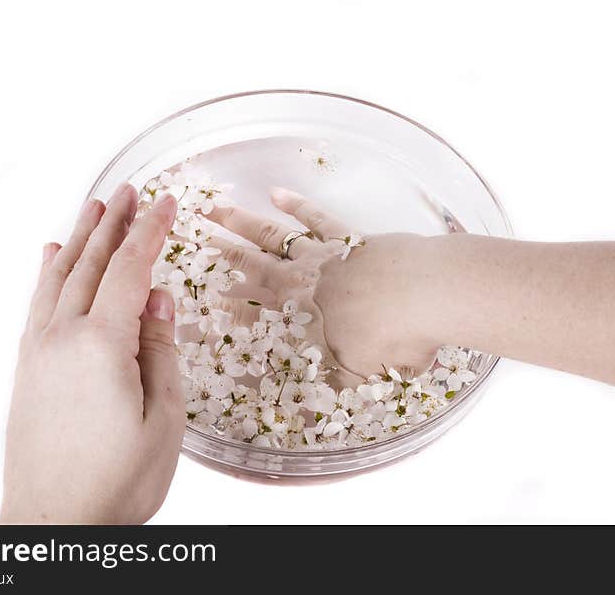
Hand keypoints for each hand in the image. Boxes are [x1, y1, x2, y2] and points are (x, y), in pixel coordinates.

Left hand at [1, 185, 184, 523]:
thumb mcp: (162, 416)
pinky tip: (52, 259)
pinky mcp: (27, 369)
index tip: (167, 202)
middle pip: (90, 264)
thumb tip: (158, 298)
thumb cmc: (117, 479)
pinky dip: (48, 273)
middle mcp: (62, 338)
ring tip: (94, 208)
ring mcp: (38, 352)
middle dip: (113, 223)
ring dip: (79, 238)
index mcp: (101, 345)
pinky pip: (37, 303)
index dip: (150, 232)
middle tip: (128, 190)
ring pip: (59, 278)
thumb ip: (159, 349)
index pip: (129, 271)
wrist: (56, 523)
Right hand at [205, 188, 442, 380]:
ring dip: (241, 222)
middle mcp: (302, 284)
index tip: (191, 302)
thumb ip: (326, 393)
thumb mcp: (356, 380)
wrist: (427, 295)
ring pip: (272, 236)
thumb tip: (304, 422)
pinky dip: (295, 204)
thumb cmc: (392, 343)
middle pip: (249, 267)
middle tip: (187, 239)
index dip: (219, 310)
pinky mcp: (349, 237)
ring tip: (213, 208)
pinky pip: (315, 217)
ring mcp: (323, 255)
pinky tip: (277, 192)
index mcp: (298, 320)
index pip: (248, 316)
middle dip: (216, 255)